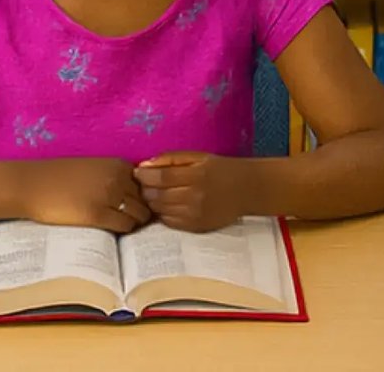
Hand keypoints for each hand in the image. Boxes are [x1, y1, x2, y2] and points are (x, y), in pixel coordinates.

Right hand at [13, 156, 151, 233]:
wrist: (33, 184)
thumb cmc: (60, 177)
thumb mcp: (94, 168)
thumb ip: (114, 176)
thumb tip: (134, 192)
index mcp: (118, 164)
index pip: (148, 183)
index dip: (145, 196)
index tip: (138, 205)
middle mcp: (117, 178)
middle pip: (146, 200)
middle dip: (144, 210)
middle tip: (135, 220)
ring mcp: (109, 196)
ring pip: (139, 214)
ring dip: (136, 222)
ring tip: (125, 226)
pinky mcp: (97, 215)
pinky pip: (124, 226)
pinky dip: (125, 230)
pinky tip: (114, 230)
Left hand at [133, 151, 252, 233]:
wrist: (246, 189)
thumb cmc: (220, 169)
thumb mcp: (199, 157)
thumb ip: (172, 159)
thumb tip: (145, 165)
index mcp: (196, 175)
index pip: (160, 177)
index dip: (144, 175)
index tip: (137, 171)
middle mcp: (194, 197)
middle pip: (157, 195)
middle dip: (145, 188)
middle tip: (143, 182)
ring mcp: (194, 215)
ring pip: (160, 210)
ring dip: (152, 202)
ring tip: (154, 193)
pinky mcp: (195, 227)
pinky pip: (168, 222)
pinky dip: (162, 213)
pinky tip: (166, 204)